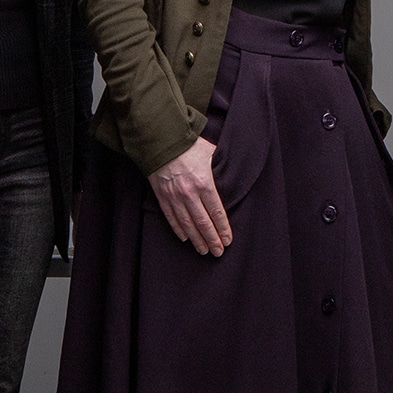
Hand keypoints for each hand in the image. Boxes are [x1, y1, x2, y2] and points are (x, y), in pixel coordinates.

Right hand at [149, 136, 231, 255]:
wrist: (160, 139)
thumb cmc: (188, 144)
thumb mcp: (211, 153)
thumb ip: (220, 167)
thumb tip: (231, 173)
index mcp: (205, 184)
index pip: (217, 213)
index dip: (223, 229)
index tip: (228, 241)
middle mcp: (189, 194)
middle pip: (203, 223)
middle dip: (212, 240)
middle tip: (218, 252)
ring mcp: (174, 196)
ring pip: (187, 224)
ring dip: (197, 239)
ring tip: (203, 250)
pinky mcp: (162, 196)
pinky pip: (171, 217)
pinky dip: (178, 229)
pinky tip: (185, 238)